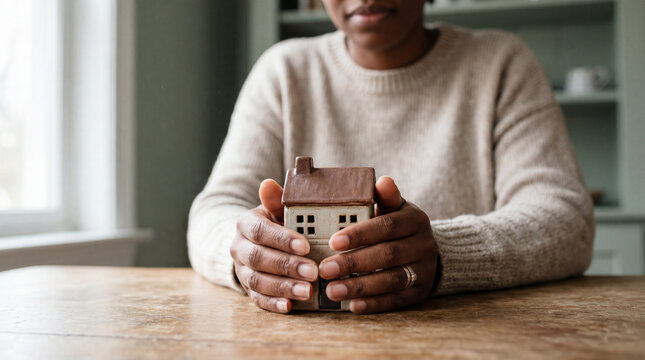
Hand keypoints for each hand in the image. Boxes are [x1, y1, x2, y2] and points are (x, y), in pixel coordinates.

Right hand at [230, 179, 317, 313]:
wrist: (257, 242)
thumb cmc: (277, 223)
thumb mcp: (277, 209)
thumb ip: (277, 200)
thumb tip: (268, 184)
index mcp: (246, 223)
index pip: (260, 231)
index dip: (282, 239)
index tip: (305, 246)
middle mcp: (239, 247)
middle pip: (259, 258)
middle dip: (287, 266)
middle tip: (313, 271)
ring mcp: (242, 270)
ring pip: (257, 280)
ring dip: (283, 287)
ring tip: (307, 290)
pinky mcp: (248, 288)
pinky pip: (257, 298)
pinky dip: (273, 303)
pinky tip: (290, 306)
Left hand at [319, 176, 438, 313]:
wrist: (425, 250)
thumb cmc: (398, 226)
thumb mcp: (394, 208)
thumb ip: (385, 197)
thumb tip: (382, 181)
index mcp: (415, 220)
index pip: (387, 225)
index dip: (361, 234)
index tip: (333, 241)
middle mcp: (424, 245)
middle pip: (387, 255)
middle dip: (354, 263)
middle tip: (325, 270)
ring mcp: (424, 270)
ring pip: (391, 280)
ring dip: (360, 287)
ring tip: (333, 291)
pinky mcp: (420, 292)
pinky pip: (396, 300)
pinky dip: (374, 304)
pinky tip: (353, 305)